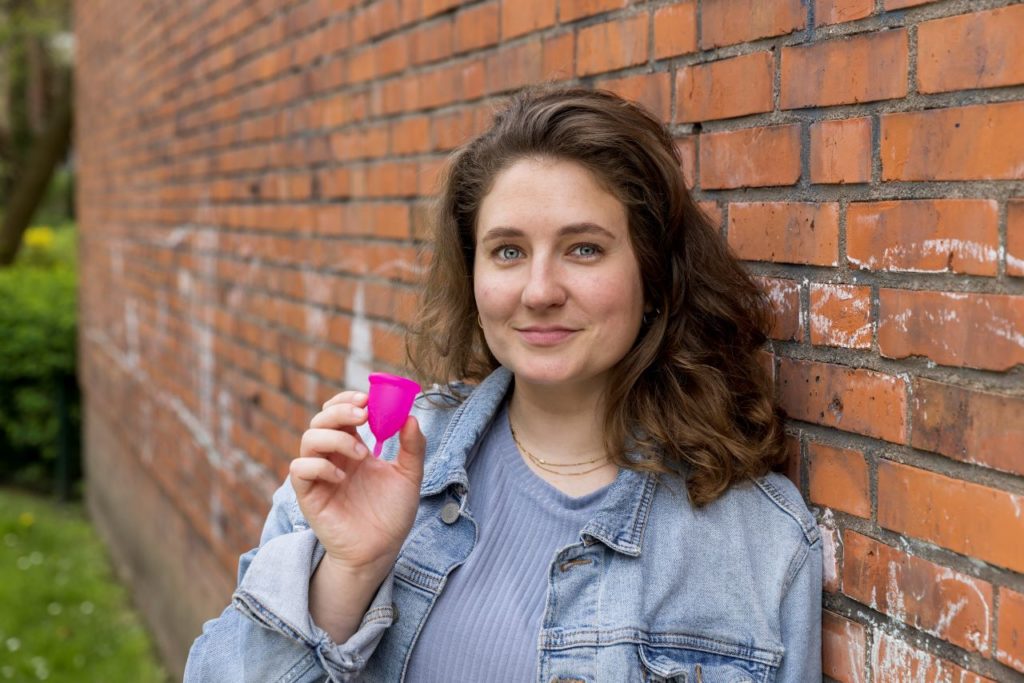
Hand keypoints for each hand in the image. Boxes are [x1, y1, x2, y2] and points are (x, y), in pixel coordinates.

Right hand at [291, 390, 425, 580]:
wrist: (381, 550)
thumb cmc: (392, 513)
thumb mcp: (409, 476)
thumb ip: (412, 447)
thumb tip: (411, 416)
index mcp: (352, 447)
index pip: (339, 412)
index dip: (348, 399)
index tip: (368, 398)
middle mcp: (332, 457)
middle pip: (320, 419)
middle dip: (340, 411)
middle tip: (363, 415)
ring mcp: (319, 474)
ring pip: (308, 439)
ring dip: (335, 438)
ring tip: (362, 455)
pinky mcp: (308, 495)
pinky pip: (299, 469)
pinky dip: (320, 465)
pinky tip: (342, 477)